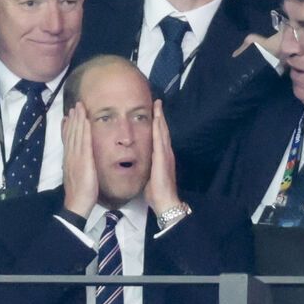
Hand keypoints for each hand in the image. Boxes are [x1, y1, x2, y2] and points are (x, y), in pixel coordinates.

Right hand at [60, 102, 98, 219]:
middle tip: (75, 105)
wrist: (77, 202)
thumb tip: (76, 159)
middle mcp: (70, 155)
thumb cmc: (79, 192)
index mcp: (68, 159)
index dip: (68, 127)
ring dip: (78, 120)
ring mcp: (76, 157)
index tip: (68, 115)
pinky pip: (84, 142)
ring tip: (79, 108)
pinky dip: (84, 130)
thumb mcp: (75, 175)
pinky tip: (86, 120)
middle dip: (73, 119)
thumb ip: (75, 165)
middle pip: (71, 133)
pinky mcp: (84, 160)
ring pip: (76, 134)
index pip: (67, 139)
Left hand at [146, 99, 181, 213]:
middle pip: (163, 131)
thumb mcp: (149, 176)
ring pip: (163, 132)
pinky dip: (159, 128)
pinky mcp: (162, 157)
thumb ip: (146, 167)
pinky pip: (160, 139)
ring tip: (158, 106)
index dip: (158, 124)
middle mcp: (166, 153)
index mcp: (162, 157)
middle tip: (157, 102)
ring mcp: (165, 154)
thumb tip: (137, 163)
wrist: (165, 201)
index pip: (159, 137)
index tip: (154, 113)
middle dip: (160, 116)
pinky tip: (157, 120)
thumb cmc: (156, 192)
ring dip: (160, 118)